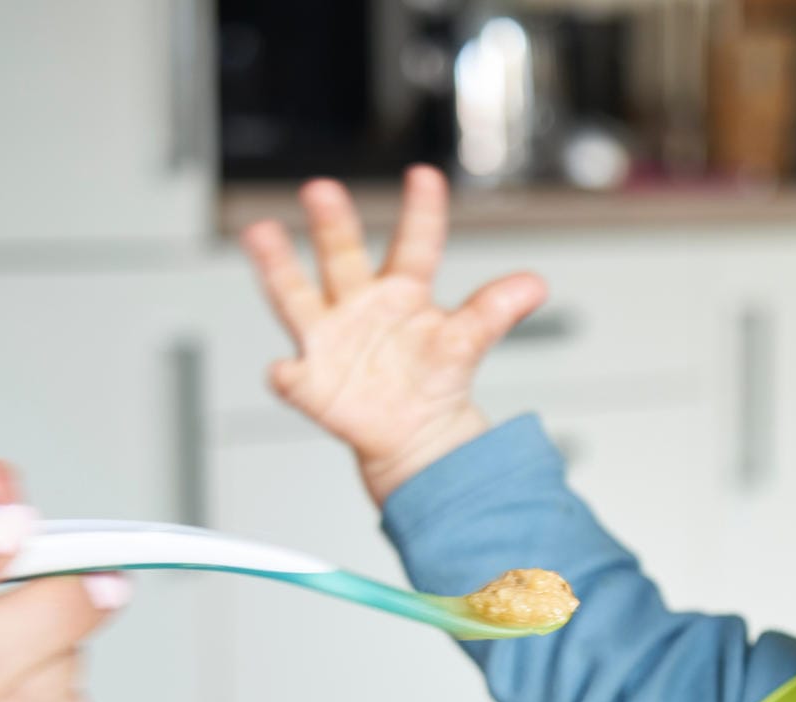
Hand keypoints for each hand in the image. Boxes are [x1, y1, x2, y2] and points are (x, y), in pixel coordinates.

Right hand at [239, 165, 548, 504]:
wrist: (411, 432)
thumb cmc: (433, 374)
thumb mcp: (468, 342)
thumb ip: (495, 311)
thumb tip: (535, 284)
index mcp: (402, 289)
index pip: (415, 245)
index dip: (421, 213)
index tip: (426, 176)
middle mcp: (358, 302)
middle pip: (342, 256)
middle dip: (332, 224)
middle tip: (321, 189)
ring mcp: (328, 337)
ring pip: (296, 296)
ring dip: (276, 265)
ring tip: (260, 232)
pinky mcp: (310, 380)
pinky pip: (292, 376)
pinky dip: (287, 374)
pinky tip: (285, 369)